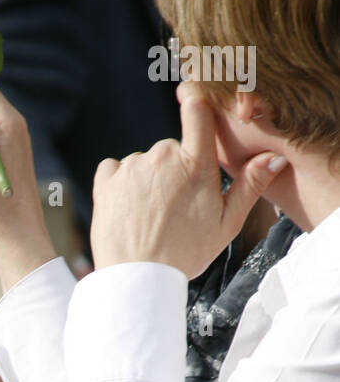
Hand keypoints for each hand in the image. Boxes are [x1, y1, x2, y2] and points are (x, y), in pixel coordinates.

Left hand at [90, 83, 287, 279]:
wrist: (139, 279)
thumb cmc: (185, 254)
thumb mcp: (227, 224)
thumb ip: (251, 186)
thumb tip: (275, 157)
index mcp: (195, 164)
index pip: (197, 110)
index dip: (196, 102)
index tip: (194, 103)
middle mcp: (162, 156)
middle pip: (171, 149)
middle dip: (174, 170)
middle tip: (176, 208)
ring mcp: (132, 167)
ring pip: (144, 163)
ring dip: (148, 181)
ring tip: (151, 217)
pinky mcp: (106, 181)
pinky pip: (115, 169)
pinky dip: (121, 184)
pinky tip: (129, 209)